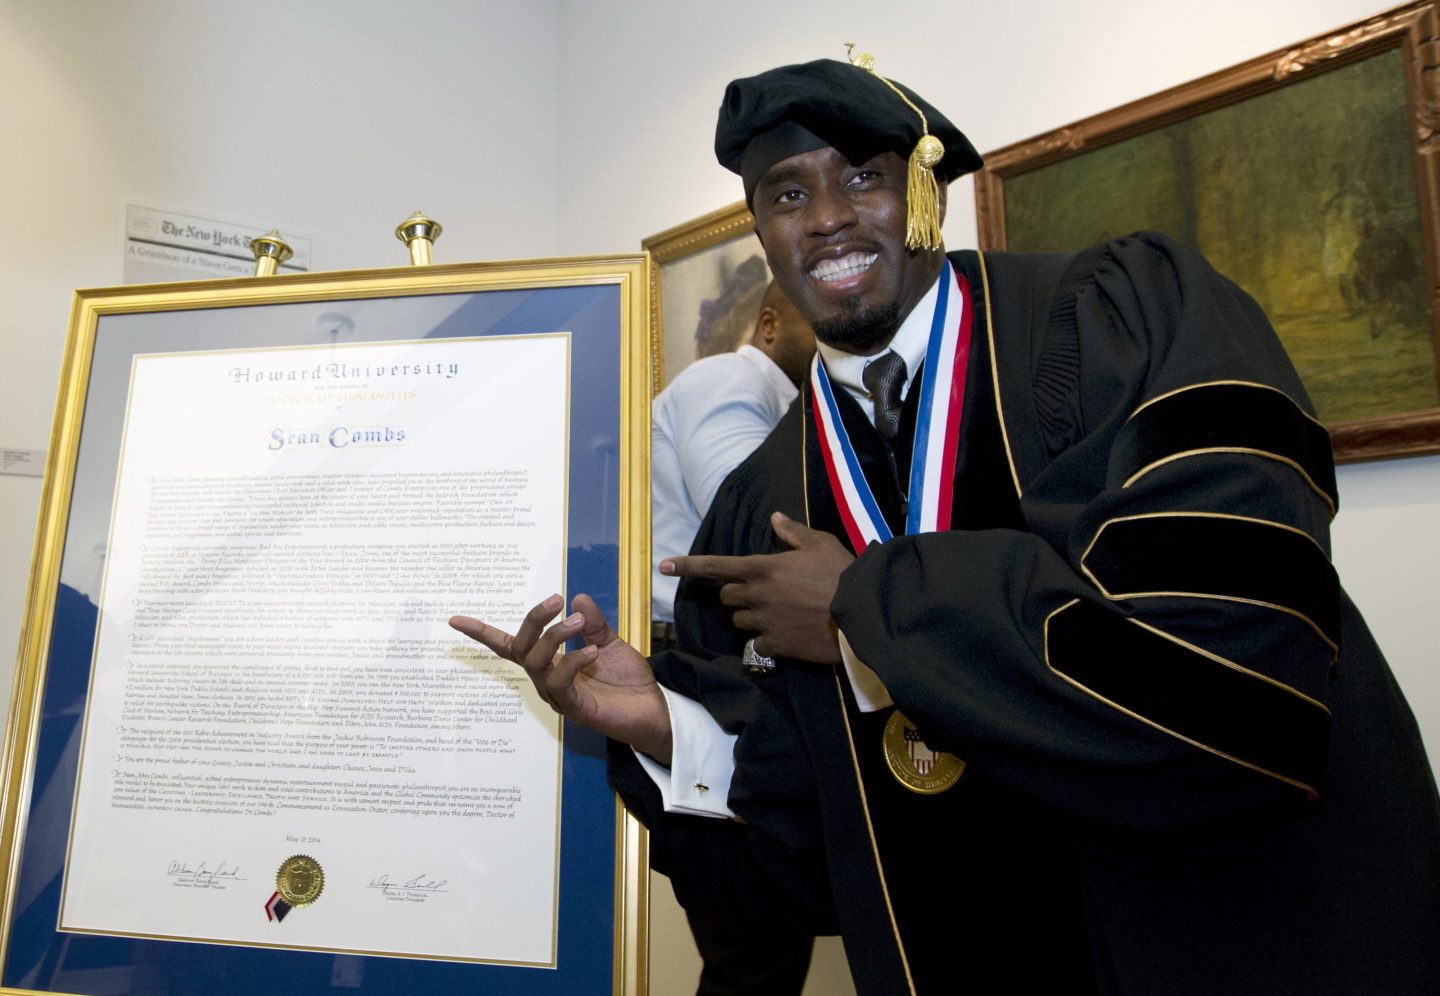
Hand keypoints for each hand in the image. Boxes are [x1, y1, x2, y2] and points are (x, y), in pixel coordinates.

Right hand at [449, 593, 672, 762]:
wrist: (653, 710)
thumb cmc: (627, 680)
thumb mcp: (609, 642)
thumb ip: (591, 623)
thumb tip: (576, 597)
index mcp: (550, 663)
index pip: (510, 646)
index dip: (482, 633)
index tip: (454, 620)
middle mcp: (547, 680)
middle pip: (521, 648)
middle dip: (533, 620)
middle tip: (556, 599)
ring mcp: (558, 696)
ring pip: (537, 663)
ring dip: (555, 637)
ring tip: (578, 623)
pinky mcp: (574, 709)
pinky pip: (560, 682)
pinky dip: (573, 661)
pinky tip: (591, 651)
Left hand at [661, 511, 853, 663]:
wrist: (862, 613)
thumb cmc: (842, 573)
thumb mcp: (820, 544)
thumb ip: (792, 533)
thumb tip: (774, 518)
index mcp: (763, 567)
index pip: (715, 565)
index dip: (687, 565)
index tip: (663, 565)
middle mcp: (756, 595)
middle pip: (726, 597)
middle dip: (737, 595)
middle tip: (761, 594)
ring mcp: (764, 622)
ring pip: (739, 622)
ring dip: (750, 617)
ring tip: (777, 615)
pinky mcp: (775, 646)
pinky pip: (758, 645)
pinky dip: (766, 641)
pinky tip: (786, 636)